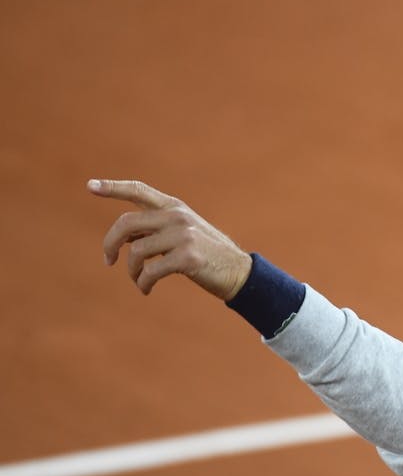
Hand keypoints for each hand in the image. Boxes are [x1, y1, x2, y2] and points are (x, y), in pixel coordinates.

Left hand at [88, 179, 251, 299]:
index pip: (138, 190)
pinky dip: (143, 284)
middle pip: (126, 223)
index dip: (112, 187)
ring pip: (136, 251)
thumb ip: (156, 229)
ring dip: (131, 272)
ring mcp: (183, 236)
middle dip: (110, 243)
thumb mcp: (184, 233)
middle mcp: (178, 216)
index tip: (90, 186)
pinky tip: (146, 290)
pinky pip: (149, 271)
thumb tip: (122, 239)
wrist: (239, 272)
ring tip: (139, 281)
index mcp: (175, 207)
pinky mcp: (188, 258)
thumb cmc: (207, 255)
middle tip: (108, 260)